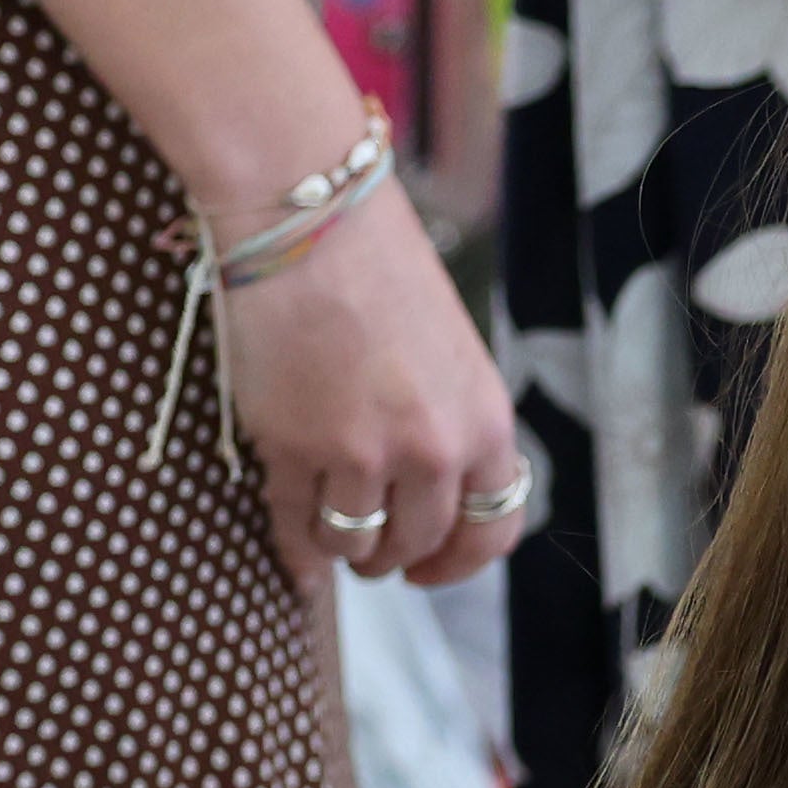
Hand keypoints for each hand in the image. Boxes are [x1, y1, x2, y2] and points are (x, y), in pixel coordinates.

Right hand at [217, 182, 530, 593]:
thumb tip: (432, 490)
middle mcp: (436, 449)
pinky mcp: (296, 448)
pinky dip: (295, 548)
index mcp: (486, 422)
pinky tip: (294, 555)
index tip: (432, 573)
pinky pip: (298, 525)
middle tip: (370, 554)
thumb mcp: (448, 352)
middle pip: (419, 542)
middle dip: (394, 558)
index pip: (494, 528)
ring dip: (343, 550)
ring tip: (330, 539)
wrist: (306, 213)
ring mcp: (365, 453)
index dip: (461, 563)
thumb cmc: (374, 267)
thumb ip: (450, 420)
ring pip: (357, 543)